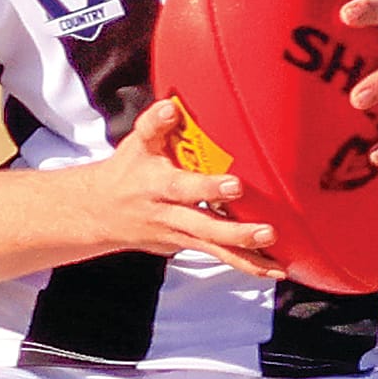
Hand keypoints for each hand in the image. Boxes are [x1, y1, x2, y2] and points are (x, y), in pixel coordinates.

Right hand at [79, 99, 284, 276]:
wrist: (100, 212)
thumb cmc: (128, 171)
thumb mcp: (136, 144)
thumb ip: (154, 124)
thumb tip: (172, 107)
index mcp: (157, 186)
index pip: (183, 187)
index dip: (208, 188)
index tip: (236, 185)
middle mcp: (169, 214)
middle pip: (203, 227)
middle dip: (235, 233)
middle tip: (267, 233)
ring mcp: (178, 235)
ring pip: (213, 248)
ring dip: (246, 257)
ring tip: (277, 266)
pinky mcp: (187, 246)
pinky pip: (218, 256)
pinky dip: (246, 265)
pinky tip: (274, 271)